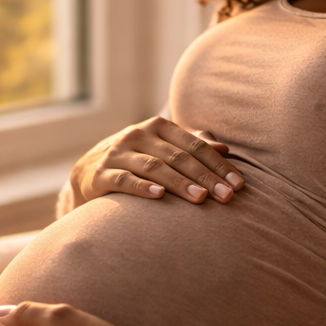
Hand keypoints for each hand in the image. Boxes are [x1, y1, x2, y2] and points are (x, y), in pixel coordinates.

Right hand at [68, 116, 244, 207]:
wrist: (86, 174)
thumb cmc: (135, 161)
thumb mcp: (161, 149)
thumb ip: (191, 146)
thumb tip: (225, 148)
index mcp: (157, 127)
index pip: (195, 145)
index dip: (218, 164)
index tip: (239, 184)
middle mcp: (137, 135)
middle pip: (179, 156)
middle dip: (206, 177)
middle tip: (227, 197)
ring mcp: (117, 153)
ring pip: (155, 167)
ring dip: (180, 183)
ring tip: (201, 198)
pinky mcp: (100, 174)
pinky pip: (124, 180)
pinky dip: (142, 188)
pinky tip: (159, 197)